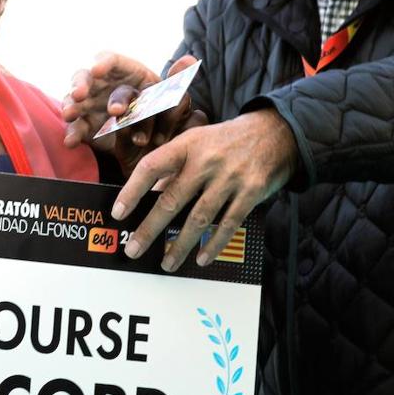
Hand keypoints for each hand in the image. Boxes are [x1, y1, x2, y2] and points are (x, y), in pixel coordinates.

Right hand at [63, 53, 205, 173]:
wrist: (154, 146)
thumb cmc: (162, 115)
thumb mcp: (172, 101)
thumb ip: (177, 82)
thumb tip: (190, 60)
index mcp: (127, 72)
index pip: (111, 60)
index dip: (102, 62)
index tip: (97, 69)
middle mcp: (105, 84)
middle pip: (87, 76)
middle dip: (82, 85)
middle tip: (80, 96)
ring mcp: (92, 104)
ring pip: (76, 99)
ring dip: (71, 105)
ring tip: (70, 114)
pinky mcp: (86, 125)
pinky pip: (76, 126)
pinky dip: (72, 133)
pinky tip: (71, 141)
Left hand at [112, 108, 297, 270]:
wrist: (275, 132)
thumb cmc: (226, 141)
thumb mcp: (197, 142)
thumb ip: (174, 167)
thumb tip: (148, 197)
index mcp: (187, 145)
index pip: (152, 167)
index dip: (132, 190)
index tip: (118, 213)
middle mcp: (206, 160)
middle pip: (172, 199)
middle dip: (150, 229)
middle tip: (133, 249)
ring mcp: (230, 177)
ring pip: (199, 218)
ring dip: (180, 244)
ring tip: (166, 262)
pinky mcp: (250, 192)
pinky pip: (228, 224)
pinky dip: (213, 244)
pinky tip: (201, 258)